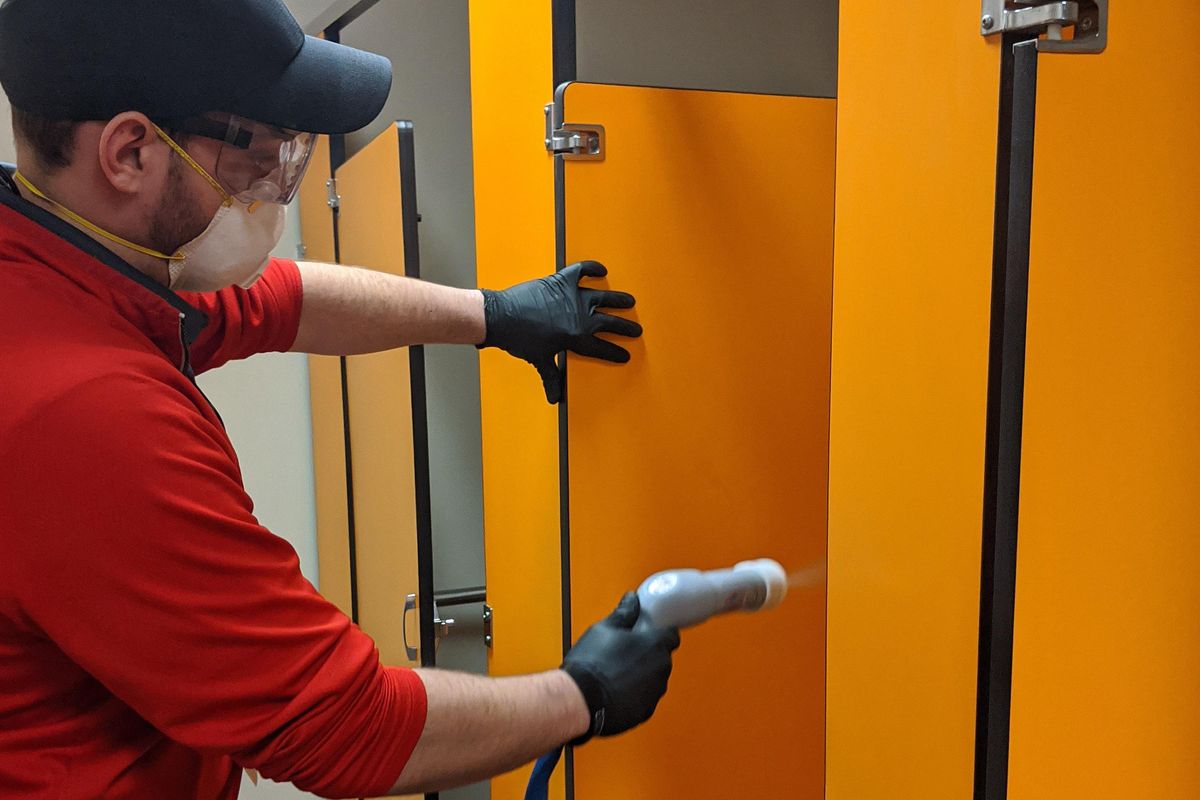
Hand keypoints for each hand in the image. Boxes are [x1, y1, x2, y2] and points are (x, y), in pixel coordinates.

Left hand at [478, 261, 642, 403]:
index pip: (602, 348)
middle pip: (610, 323)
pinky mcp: (561, 281)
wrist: (502, 318)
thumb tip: (554, 397)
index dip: (615, 353)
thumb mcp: (538, 359)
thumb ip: (550, 376)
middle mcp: (580, 317)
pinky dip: (592, 268)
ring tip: (630, 301)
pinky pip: (581, 270)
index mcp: (576, 338)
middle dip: (626, 328)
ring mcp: (572, 297)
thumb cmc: (520, 340)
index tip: (626, 355)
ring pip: (604, 298)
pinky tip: (601, 270)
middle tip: (636, 330)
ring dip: (619, 300)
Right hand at [560, 592, 679, 744]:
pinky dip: (634, 695)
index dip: (659, 633)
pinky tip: (614, 691)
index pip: (672, 635)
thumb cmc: (592, 662)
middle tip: (624, 652)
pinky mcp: (645, 712)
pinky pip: (644, 698)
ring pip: (653, 679)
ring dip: (641, 676)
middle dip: (647, 655)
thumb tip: (632, 598)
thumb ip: (624, 613)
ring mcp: (655, 693)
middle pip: (661, 658)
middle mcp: (661, 669)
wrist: (580, 699)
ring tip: (615, 674)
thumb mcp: (604, 628)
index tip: (646, 633)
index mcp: (655, 645)